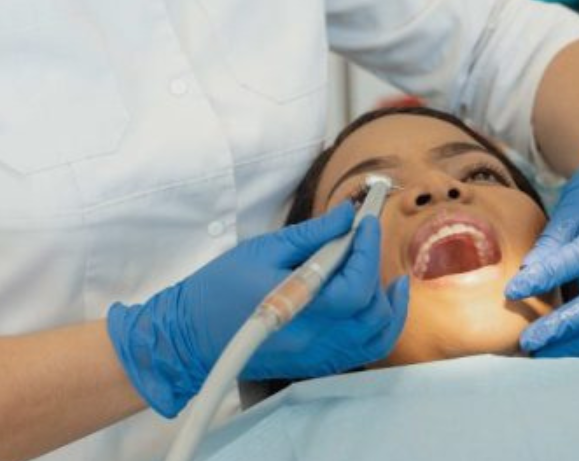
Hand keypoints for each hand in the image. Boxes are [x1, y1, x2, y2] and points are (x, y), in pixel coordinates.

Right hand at [107, 203, 409, 416]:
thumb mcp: (263, 250)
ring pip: (376, 336)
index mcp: (299, 308)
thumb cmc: (219, 289)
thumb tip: (347, 215)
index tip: (366, 221)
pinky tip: (377, 301)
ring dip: (388, 303)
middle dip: (374, 268)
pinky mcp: (317, 364)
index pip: (355, 285)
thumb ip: (311, 235)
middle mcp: (315, 339)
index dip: (368, 249)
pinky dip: (378, 326)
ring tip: (385, 273)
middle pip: (371, 310)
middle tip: (363, 237)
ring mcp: (318, 357)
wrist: (191, 336)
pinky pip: (363, 350)